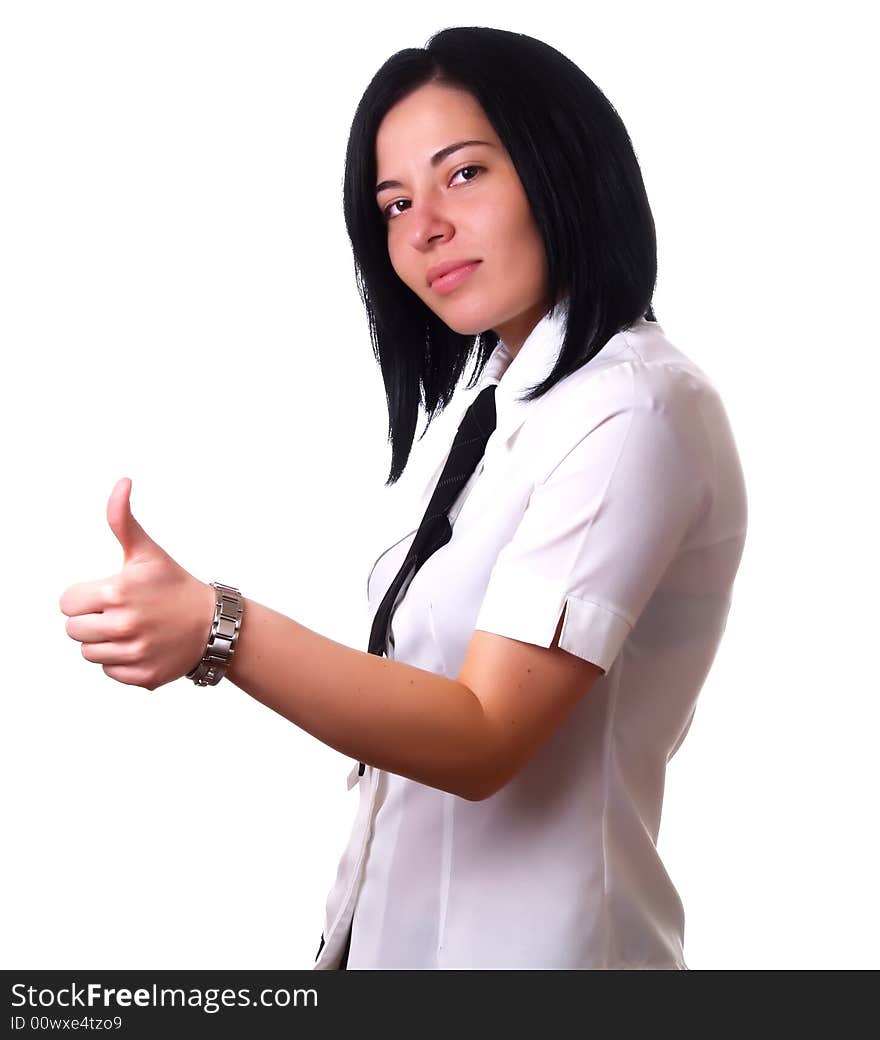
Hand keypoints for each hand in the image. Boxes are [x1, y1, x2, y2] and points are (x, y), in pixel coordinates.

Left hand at [59, 477, 216, 690]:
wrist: (213, 624)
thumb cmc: (175, 586)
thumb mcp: (148, 552)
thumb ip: (123, 519)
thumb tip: (121, 483)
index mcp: (117, 592)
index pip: (67, 604)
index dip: (85, 597)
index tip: (110, 594)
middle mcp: (124, 625)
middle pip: (74, 631)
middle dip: (93, 621)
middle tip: (122, 612)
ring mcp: (134, 652)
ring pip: (89, 653)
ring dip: (105, 643)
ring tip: (132, 629)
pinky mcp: (143, 676)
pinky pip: (110, 672)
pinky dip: (122, 663)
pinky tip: (143, 646)